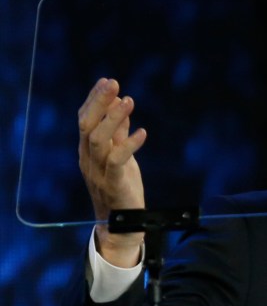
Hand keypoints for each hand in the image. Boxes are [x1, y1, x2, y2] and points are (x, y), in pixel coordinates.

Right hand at [78, 77, 146, 266]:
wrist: (122, 225)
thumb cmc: (121, 187)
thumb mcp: (120, 155)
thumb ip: (119, 133)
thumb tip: (121, 105)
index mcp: (88, 151)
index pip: (85, 119)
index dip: (94, 99)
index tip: (107, 81)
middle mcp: (88, 159)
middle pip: (87, 125)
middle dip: (99, 102)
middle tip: (113, 82)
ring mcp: (99, 172)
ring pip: (98, 140)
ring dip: (113, 118)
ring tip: (129, 100)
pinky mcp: (114, 183)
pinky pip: (118, 160)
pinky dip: (130, 144)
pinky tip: (143, 132)